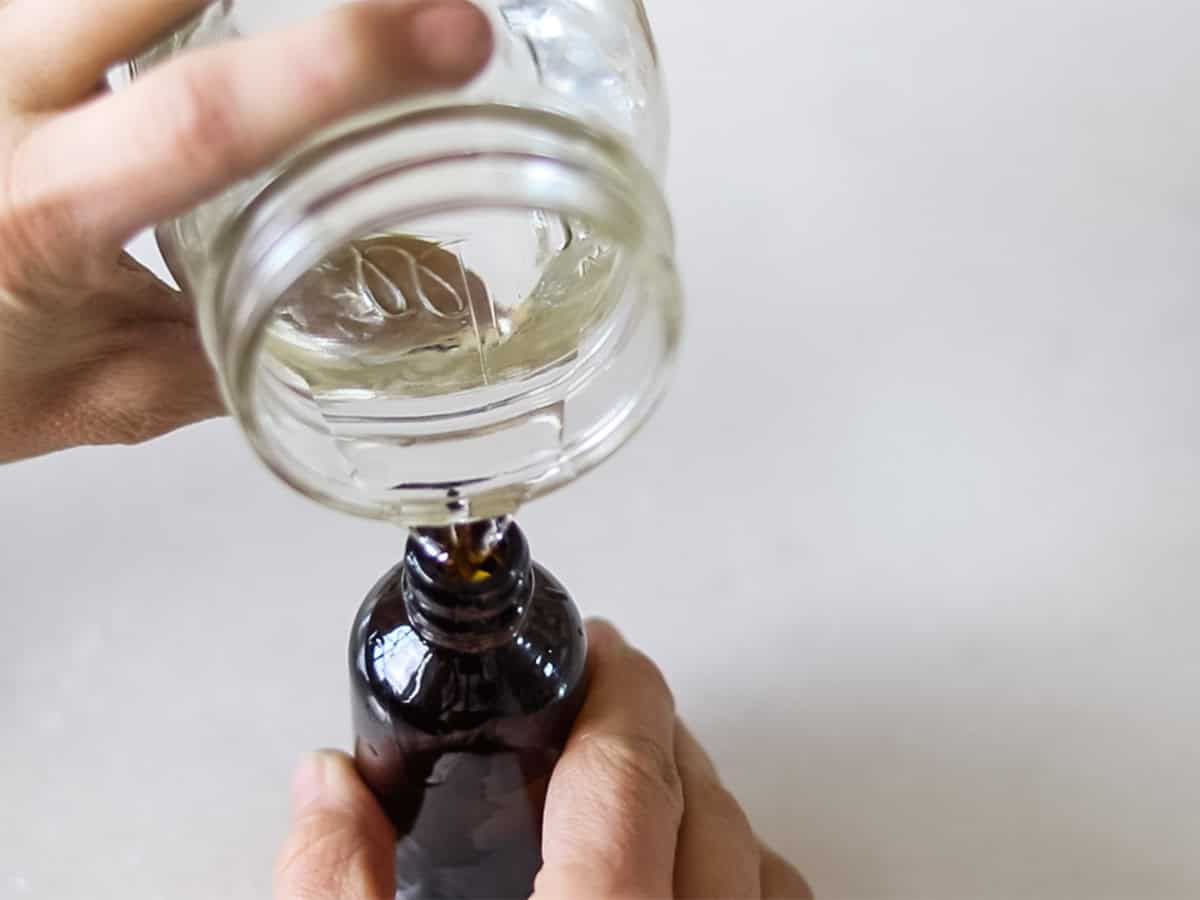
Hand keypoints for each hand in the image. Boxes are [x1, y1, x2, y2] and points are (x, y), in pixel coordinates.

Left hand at [0, 0, 490, 462]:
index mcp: (41, 208)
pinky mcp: (1, 32)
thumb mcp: (94, 391)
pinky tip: (229, 24)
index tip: (455, 36)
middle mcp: (0, 89)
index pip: (202, 119)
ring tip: (369, 13)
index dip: (335, 67)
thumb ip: (231, 356)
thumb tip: (369, 332)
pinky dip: (175, 6)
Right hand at [274, 621, 811, 898]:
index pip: (629, 781)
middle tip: (615, 695)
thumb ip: (336, 894)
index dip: (623, 691)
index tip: (608, 645)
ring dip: (710, 802)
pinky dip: (741, 874)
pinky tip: (690, 875)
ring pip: (760, 866)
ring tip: (650, 774)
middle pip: (707, 807)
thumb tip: (328, 789)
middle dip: (660, 730)